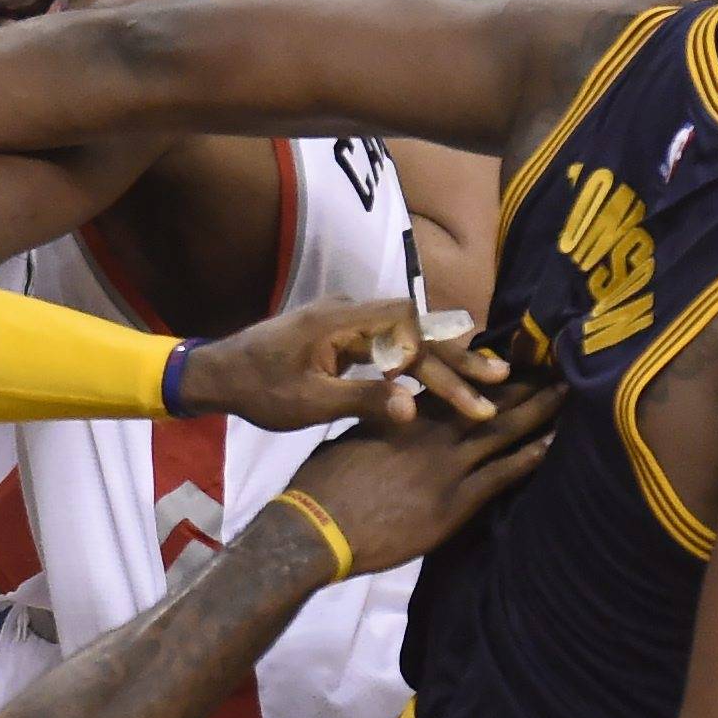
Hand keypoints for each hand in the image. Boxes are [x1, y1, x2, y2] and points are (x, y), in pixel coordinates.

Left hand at [181, 299, 509, 430]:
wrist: (218, 374)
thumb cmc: (258, 390)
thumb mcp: (309, 403)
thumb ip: (362, 400)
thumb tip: (412, 407)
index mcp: (340, 320)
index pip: (410, 329)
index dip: (448, 356)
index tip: (477, 387)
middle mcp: (348, 310)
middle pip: (416, 327)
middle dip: (457, 357)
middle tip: (500, 381)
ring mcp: (346, 320)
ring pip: (406, 333)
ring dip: (441, 358)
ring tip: (484, 380)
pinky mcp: (342, 334)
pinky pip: (390, 341)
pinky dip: (418, 359)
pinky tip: (441, 379)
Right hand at [287, 379, 561, 575]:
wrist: (318, 527)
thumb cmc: (322, 484)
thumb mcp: (350, 435)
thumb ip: (381, 418)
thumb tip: (396, 408)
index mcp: (404, 414)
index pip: (453, 383)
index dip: (484, 369)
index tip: (510, 357)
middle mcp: (432, 433)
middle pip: (487, 402)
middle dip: (523, 383)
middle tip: (555, 364)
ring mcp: (447, 467)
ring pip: (503, 432)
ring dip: (538, 411)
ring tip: (566, 393)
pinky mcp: (455, 502)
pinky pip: (502, 474)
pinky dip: (530, 456)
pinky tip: (554, 442)